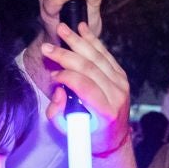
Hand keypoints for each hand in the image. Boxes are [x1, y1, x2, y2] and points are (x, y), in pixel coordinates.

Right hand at [37, 21, 130, 155]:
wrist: (114, 138)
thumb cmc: (89, 135)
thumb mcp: (69, 132)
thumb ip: (57, 113)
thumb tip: (57, 90)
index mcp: (106, 111)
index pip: (85, 85)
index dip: (66, 76)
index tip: (51, 76)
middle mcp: (117, 94)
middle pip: (89, 67)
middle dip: (65, 55)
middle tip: (47, 48)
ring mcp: (121, 83)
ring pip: (97, 57)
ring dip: (78, 41)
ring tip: (62, 29)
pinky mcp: (121, 75)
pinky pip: (105, 54)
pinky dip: (92, 40)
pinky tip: (81, 29)